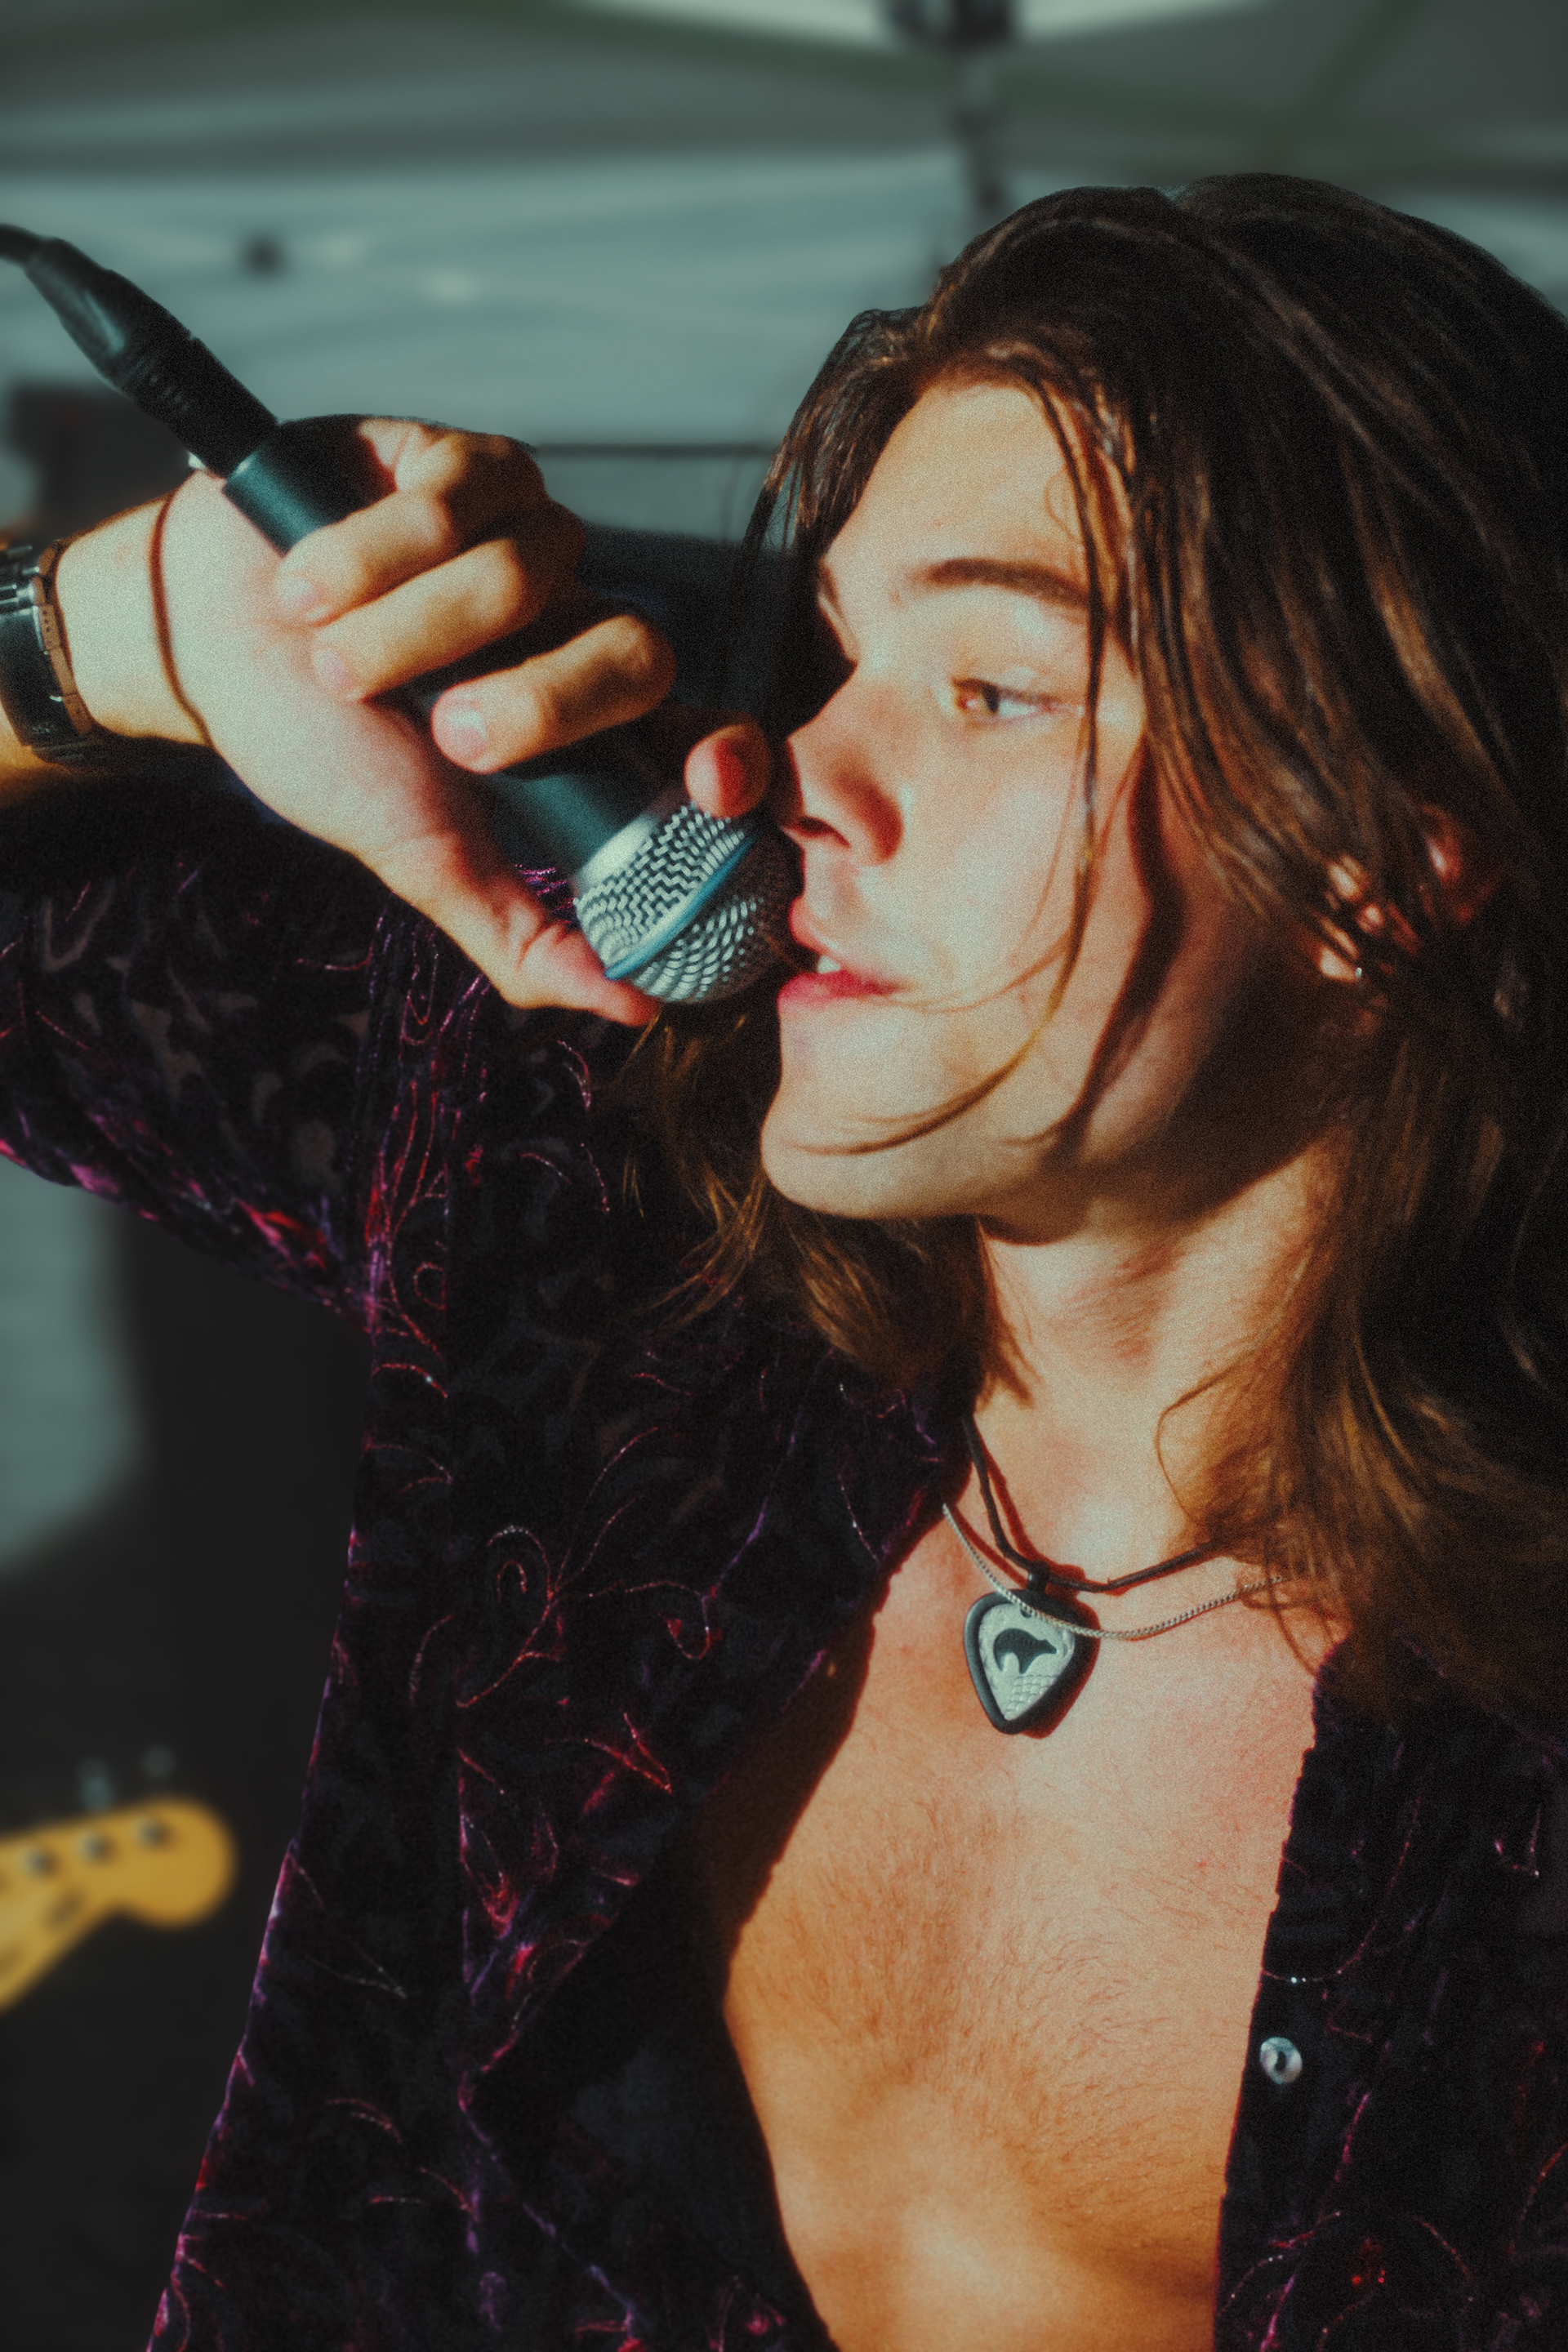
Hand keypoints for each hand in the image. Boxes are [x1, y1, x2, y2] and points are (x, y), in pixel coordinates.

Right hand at [56, 420, 771, 1020]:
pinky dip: (371, 554)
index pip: (706, 729)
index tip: (711, 786)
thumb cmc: (323, 751)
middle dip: (541, 703)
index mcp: (589, 724)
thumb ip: (523, 936)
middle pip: (635, 650)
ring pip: (530, 573)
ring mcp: (525, 535)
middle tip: (444, 734)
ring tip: (329, 657)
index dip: (732, 756)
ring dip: (414, 633)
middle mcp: (576, 623)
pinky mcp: (461, 462)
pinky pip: (456, 499)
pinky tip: (310, 582)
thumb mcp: (424, 858)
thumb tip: (632, 1004)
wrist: (200, 650)